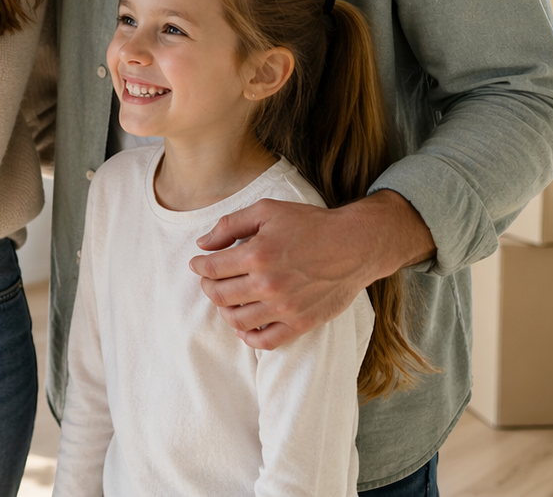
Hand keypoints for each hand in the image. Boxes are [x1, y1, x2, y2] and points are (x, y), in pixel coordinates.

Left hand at [187, 191, 435, 348]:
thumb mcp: (267, 211)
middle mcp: (268, 284)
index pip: (211, 268)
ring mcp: (285, 307)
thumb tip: (203, 243)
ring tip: (226, 299)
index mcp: (257, 254)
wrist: (354, 245)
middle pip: (220, 295)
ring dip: (224, 310)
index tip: (198, 263)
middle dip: (208, 286)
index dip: (199, 266)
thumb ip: (230, 225)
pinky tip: (244, 325)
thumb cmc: (310, 224)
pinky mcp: (301, 322)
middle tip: (209, 279)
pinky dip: (248, 336)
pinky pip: (265, 341)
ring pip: (237, 320)